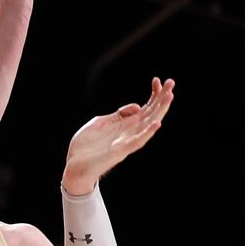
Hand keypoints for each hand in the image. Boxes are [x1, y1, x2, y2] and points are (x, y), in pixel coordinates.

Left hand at [62, 77, 174, 194]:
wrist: (73, 165)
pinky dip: (147, 132)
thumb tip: (138, 106)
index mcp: (126, 125)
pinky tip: (157, 123)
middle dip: (162, 98)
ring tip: (169, 96)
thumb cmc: (86, 146)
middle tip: (171, 82)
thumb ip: (119, 114)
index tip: (158, 80)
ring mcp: (127, 141)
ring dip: (160, 110)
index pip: (145, 108)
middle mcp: (130, 132)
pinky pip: (137, 141)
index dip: (153, 94)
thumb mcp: (101, 123)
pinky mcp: (120, 151)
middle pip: (152, 113)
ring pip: (149, 124)